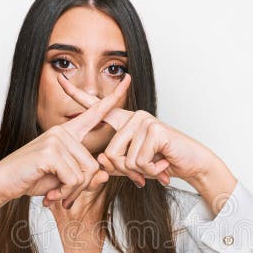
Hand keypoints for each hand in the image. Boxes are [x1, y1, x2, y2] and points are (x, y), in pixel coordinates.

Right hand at [0, 73, 128, 208]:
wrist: (2, 183)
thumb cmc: (31, 179)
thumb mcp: (63, 180)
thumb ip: (84, 178)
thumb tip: (104, 175)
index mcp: (67, 133)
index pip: (94, 112)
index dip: (113, 99)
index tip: (128, 80)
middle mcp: (63, 132)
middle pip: (93, 164)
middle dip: (80, 187)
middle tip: (63, 196)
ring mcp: (56, 139)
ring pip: (85, 173)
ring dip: (72, 192)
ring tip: (56, 195)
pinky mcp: (50, 151)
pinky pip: (74, 179)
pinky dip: (65, 192)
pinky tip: (51, 194)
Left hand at [58, 73, 219, 187]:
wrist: (192, 165)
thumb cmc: (163, 164)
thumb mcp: (135, 166)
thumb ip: (116, 163)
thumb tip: (102, 161)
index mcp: (125, 122)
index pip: (98, 108)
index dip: (77, 95)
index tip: (60, 79)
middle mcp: (133, 117)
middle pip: (109, 153)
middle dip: (127, 171)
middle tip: (145, 172)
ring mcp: (144, 121)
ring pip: (123, 159)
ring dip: (141, 172)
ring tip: (156, 166)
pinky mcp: (154, 129)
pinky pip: (139, 161)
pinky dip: (151, 171)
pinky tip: (162, 164)